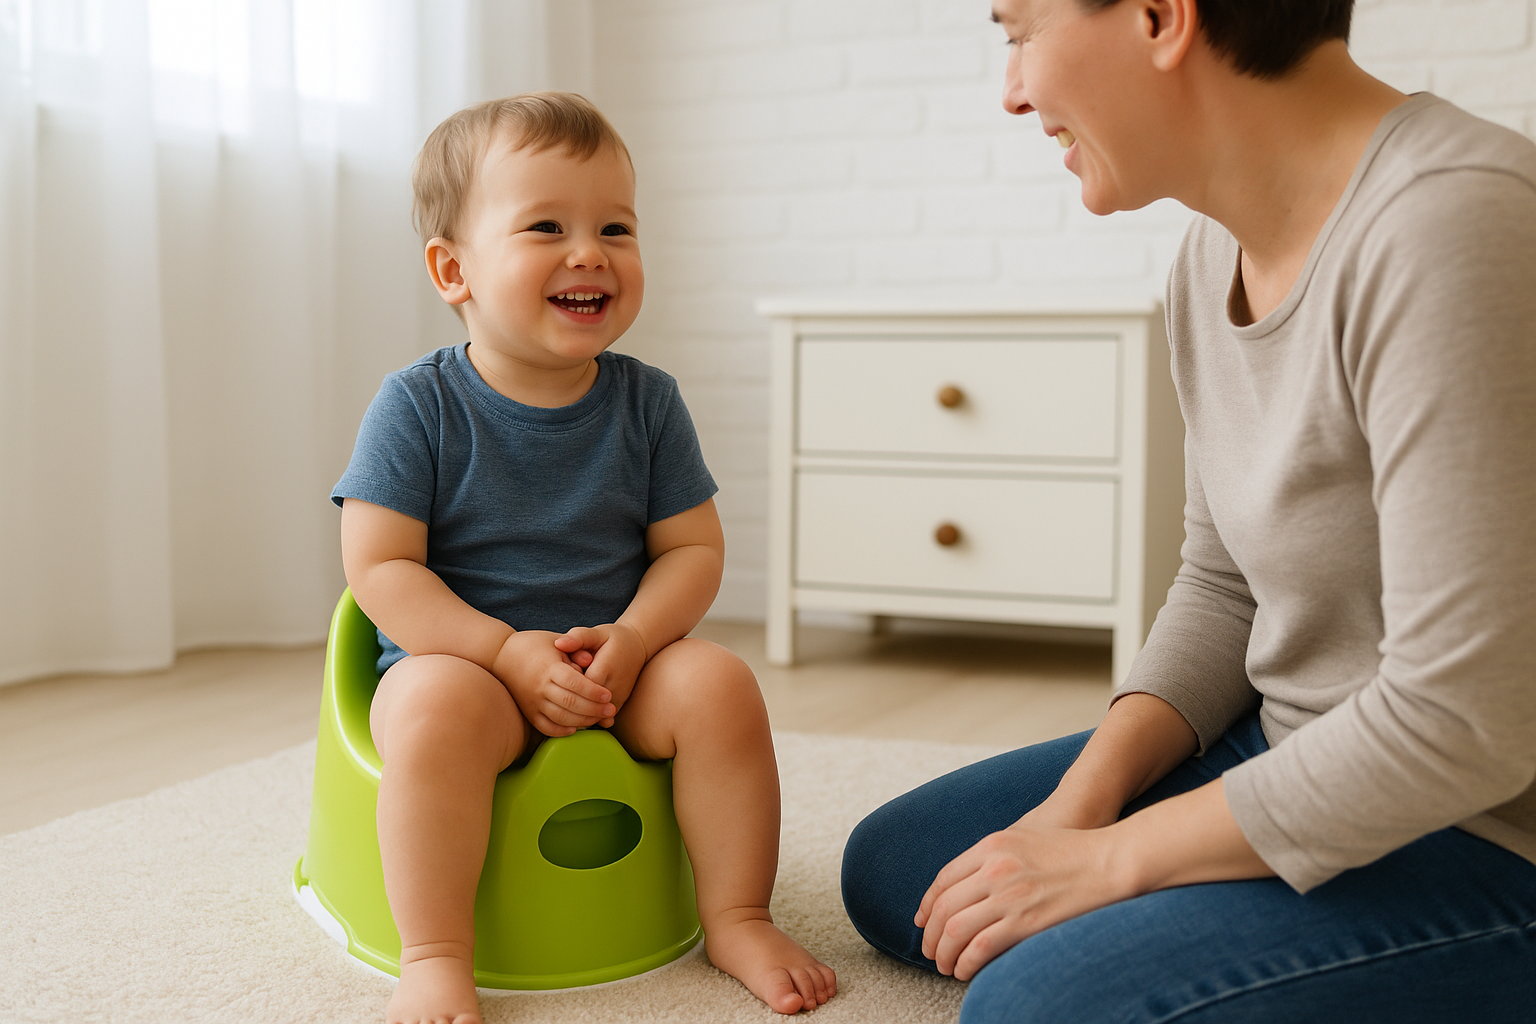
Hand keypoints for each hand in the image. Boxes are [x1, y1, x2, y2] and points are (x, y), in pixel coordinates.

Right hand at [493, 630, 615, 736]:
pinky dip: (562, 731)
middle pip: (571, 703)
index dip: (593, 691)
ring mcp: (532, 702)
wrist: (500, 655)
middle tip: (611, 710)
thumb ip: (576, 650)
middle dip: (594, 709)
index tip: (608, 695)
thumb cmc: (535, 644)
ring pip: (561, 718)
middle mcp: (540, 687)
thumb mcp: (557, 641)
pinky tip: (576, 728)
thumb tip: (591, 661)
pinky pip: (546, 727)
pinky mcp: (528, 712)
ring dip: (583, 722)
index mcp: (549, 668)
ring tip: (599, 719)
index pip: (575, 683)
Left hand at [553, 623, 646, 726]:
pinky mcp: (619, 705)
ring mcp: (618, 697)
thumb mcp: (596, 633)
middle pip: (585, 701)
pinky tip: (574, 711)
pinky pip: (600, 717)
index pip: (580, 684)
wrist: (638, 647)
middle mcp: (614, 685)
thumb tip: (558, 644)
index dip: (565, 684)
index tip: (556, 677)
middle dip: (568, 699)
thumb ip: (578, 637)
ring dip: (576, 711)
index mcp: (606, 666)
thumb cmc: (612, 639)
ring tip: (562, 703)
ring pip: (592, 713)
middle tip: (554, 694)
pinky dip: (586, 716)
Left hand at [914, 823, 1132, 980]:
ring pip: (955, 930)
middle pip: (943, 907)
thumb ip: (993, 858)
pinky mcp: (1026, 922)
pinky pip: (980, 948)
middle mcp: (994, 868)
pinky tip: (965, 970)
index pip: (944, 879)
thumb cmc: (1072, 851)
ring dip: (944, 954)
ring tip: (945, 965)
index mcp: (991, 845)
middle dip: (931, 935)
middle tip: (930, 951)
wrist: (1110, 861)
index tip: (922, 921)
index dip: (927, 905)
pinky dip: (966, 963)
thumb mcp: (1024, 839)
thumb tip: (969, 884)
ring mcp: (1009, 895)